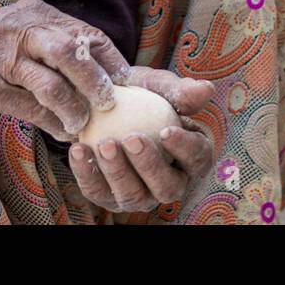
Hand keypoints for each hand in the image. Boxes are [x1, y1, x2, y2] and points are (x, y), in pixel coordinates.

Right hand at [0, 0, 128, 140]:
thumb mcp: (17, 28)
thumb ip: (51, 41)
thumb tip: (96, 67)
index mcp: (35, 13)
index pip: (85, 33)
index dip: (109, 59)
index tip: (125, 81)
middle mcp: (21, 31)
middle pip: (71, 51)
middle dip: (96, 80)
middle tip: (110, 102)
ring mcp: (4, 59)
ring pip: (51, 83)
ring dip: (74, 107)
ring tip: (83, 123)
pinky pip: (30, 108)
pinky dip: (51, 122)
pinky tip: (62, 131)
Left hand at [67, 65, 214, 214]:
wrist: (101, 101)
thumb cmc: (139, 94)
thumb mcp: (156, 86)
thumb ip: (178, 90)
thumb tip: (205, 89)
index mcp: (190, 156)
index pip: (198, 158)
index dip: (184, 148)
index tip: (165, 131)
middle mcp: (168, 183)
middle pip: (167, 187)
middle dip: (149, 166)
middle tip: (132, 138)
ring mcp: (139, 195)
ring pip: (133, 196)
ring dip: (118, 173)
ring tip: (104, 144)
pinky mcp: (108, 197)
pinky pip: (98, 192)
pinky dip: (87, 173)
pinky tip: (78, 150)